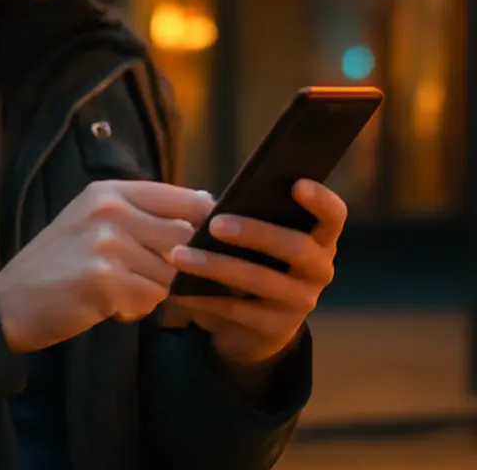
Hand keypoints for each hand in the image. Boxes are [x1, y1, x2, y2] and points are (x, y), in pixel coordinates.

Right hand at [0, 180, 214, 353]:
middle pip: (185, 238)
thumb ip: (143, 214)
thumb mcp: (95, 221)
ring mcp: (107, 243)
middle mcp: (110, 209)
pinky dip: (135, 310)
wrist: (12, 301)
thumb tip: (208, 205)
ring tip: (116, 290)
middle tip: (143, 277)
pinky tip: (106, 305)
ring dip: (152, 291)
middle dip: (176, 266)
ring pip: (170, 274)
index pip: (186, 199)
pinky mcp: (106, 280)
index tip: (204, 244)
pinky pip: (151, 299)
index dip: (205, 225)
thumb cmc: (59, 262)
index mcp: (110, 190)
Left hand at [167, 179, 346, 365]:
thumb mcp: (259, 237)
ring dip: (216, 266)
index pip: (333, 216)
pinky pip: (239, 311)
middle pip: (296, 247)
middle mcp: (319, 269)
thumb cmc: (254, 257)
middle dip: (255, 233)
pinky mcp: (277, 329)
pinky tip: (178, 287)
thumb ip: (250, 216)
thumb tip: (210, 202)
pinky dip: (205, 298)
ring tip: (179, 255)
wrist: (254, 322)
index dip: (321, 200)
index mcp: (319, 237)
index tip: (296, 184)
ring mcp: (301, 302)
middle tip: (215, 224)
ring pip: (261, 281)